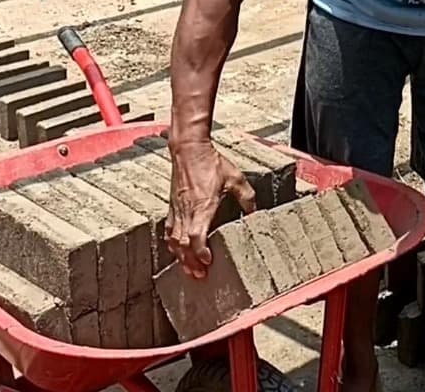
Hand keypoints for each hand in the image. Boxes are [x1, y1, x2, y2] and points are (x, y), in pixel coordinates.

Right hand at [165, 138, 255, 278]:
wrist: (189, 150)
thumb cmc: (212, 163)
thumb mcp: (235, 178)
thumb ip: (247, 197)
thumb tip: (255, 213)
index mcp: (202, 206)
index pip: (197, 236)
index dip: (200, 252)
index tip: (208, 262)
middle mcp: (187, 211)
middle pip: (183, 245)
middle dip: (190, 262)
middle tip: (200, 276)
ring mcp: (177, 210)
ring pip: (174, 240)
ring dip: (181, 257)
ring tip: (189, 269)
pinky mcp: (172, 207)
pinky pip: (169, 231)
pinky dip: (173, 244)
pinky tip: (178, 251)